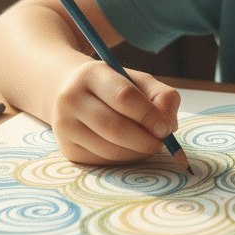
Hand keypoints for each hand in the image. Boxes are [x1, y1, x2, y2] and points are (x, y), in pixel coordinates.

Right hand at [49, 57, 180, 165]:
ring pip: (110, 149)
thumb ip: (161, 96)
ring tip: (150, 144)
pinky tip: (132, 149)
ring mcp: (65, 126)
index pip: (124, 96)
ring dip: (138, 152)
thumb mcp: (138, 81)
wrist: (71, 93)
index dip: (149, 115)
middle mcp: (71, 99)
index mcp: (91, 74)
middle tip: (162, 142)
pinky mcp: (68, 149)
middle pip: (115, 127)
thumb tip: (168, 126)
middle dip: (145, 140)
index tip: (166, 128)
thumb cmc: (113, 87)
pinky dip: (126, 159)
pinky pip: (104, 161)